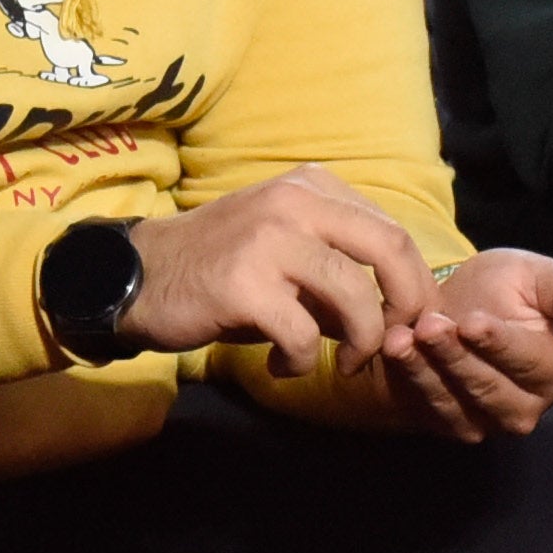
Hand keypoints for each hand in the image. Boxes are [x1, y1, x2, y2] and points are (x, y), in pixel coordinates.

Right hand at [110, 166, 442, 375]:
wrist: (138, 275)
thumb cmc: (220, 268)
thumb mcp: (285, 251)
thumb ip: (339, 269)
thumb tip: (396, 314)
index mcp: (311, 186)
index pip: (392, 229)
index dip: (415, 283)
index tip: (410, 322)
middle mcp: (294, 201)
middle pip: (390, 249)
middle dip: (406, 305)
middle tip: (395, 344)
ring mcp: (269, 239)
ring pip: (354, 295)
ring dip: (360, 343)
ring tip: (339, 365)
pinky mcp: (244, 284)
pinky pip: (304, 333)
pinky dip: (302, 362)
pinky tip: (280, 366)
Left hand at [375, 246, 552, 441]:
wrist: (457, 305)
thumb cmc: (505, 290)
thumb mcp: (536, 276)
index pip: (531, 361)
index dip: (501, 343)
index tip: (472, 322)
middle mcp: (528, 405)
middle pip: (491, 387)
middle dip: (457, 356)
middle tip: (429, 325)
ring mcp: (490, 422)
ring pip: (458, 400)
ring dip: (428, 368)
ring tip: (405, 336)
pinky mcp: (454, 425)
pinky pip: (430, 406)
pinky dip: (410, 377)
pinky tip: (395, 348)